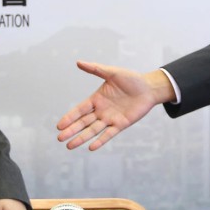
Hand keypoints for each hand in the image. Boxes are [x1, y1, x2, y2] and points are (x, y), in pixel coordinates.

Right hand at [56, 61, 174, 150]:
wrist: (149, 88)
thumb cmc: (131, 79)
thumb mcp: (112, 73)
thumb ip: (96, 69)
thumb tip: (78, 62)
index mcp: (97, 99)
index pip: (79, 110)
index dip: (69, 117)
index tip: (59, 125)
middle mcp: (101, 110)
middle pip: (83, 122)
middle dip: (71, 130)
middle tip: (60, 138)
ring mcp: (110, 118)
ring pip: (93, 130)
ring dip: (81, 138)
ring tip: (69, 146)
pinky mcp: (121, 124)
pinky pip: (109, 134)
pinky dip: (100, 141)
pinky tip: (91, 147)